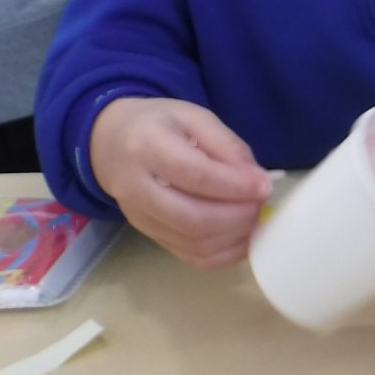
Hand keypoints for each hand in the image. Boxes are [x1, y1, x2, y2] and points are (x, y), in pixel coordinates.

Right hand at [89, 97, 272, 266]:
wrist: (110, 142)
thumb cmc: (159, 125)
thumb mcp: (195, 118)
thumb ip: (227, 145)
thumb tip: (257, 180)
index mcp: (147, 146)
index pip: (195, 175)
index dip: (235, 186)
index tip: (264, 186)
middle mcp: (136, 187)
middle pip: (191, 217)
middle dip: (237, 216)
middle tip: (260, 202)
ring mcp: (139, 217)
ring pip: (191, 242)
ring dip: (233, 236)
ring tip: (254, 216)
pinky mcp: (148, 235)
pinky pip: (189, 256)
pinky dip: (222, 255)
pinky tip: (242, 237)